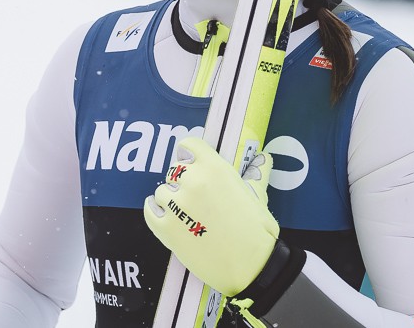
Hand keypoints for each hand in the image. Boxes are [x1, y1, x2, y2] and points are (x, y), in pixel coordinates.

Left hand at [143, 137, 278, 296]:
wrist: (251, 268)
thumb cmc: (257, 232)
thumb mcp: (258, 196)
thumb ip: (256, 173)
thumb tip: (263, 158)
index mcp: (215, 169)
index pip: (189, 145)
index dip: (189, 154)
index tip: (190, 161)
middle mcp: (193, 182)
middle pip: (175, 169)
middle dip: (183, 180)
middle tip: (196, 197)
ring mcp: (177, 205)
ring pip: (161, 191)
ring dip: (171, 200)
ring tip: (187, 214)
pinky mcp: (165, 228)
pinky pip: (150, 210)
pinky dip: (155, 212)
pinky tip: (166, 217)